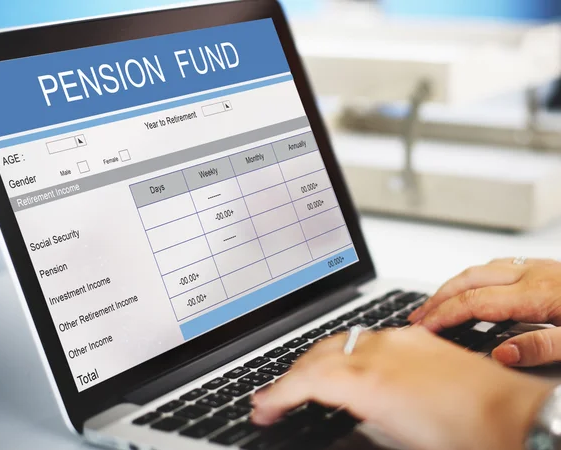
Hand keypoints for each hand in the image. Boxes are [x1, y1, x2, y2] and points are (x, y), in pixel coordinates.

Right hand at [251, 328, 550, 449]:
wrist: (511, 413)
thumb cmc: (463, 435)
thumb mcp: (394, 433)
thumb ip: (355, 411)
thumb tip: (334, 406)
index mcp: (368, 379)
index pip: (304, 380)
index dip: (276, 395)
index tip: (263, 407)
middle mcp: (378, 350)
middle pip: (315, 355)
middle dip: (288, 376)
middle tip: (274, 397)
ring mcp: (396, 337)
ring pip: (338, 340)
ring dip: (314, 361)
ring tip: (302, 381)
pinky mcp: (414, 334)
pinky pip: (365, 337)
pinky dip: (344, 351)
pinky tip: (344, 364)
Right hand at [409, 258, 560, 366]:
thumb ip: (542, 348)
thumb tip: (502, 354)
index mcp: (537, 293)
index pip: (474, 301)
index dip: (444, 314)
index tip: (424, 328)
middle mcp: (533, 274)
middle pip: (469, 279)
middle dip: (438, 298)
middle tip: (418, 316)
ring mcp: (539, 268)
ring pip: (482, 270)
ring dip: (454, 285)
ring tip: (437, 303)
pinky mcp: (547, 269)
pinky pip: (499, 266)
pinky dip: (475, 278)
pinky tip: (474, 288)